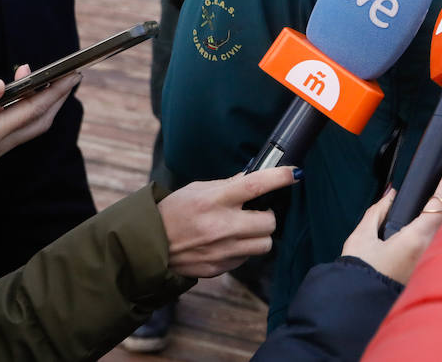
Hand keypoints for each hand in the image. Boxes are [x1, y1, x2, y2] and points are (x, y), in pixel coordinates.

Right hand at [0, 67, 79, 178]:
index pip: (32, 112)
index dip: (55, 93)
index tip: (72, 75)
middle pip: (39, 122)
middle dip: (57, 98)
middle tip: (70, 75)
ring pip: (29, 127)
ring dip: (42, 104)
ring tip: (45, 79)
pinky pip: (14, 129)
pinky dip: (24, 110)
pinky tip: (16, 93)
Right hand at [158, 166, 298, 277]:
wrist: (148, 247)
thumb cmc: (172, 213)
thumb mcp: (197, 190)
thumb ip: (227, 185)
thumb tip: (254, 177)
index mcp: (215, 200)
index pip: (255, 185)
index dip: (280, 177)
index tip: (294, 173)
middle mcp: (221, 226)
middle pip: (269, 222)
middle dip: (267, 215)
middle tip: (257, 211)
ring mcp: (221, 251)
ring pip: (264, 244)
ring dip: (260, 235)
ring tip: (244, 229)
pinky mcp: (219, 268)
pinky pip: (246, 259)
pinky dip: (244, 250)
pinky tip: (228, 243)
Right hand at [341, 157, 441, 283]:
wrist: (356, 307)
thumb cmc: (358, 274)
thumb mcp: (361, 238)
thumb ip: (377, 211)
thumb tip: (392, 195)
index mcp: (416, 239)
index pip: (441, 202)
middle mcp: (430, 250)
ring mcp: (431, 261)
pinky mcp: (426, 270)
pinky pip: (441, 239)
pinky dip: (441, 223)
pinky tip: (434, 218)